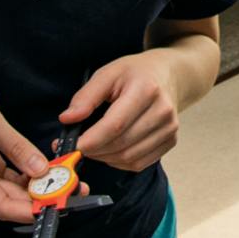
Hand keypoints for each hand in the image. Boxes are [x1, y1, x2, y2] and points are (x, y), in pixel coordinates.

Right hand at [0, 64, 50, 222]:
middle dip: (39, 200)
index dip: (29, 210)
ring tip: (63, 181)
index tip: (56, 205)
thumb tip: (40, 169)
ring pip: (11, 188)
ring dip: (36, 187)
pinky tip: (44, 168)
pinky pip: (8, 173)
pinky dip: (27, 173)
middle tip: (70, 192)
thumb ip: (14, 145)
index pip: (1, 205)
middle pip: (9, 200)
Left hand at [64, 53, 181, 171]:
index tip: (73, 144)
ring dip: (106, 158)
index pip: (115, 125)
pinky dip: (120, 162)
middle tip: (79, 146)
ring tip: (95, 147)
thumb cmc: (135, 73)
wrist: (166, 75)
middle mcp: (162, 111)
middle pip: (122, 144)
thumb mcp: (107, 74)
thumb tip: (67, 119)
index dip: (91, 140)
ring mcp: (169, 128)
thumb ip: (86, 97)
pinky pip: (140, 164)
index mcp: (146, 89)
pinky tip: (111, 150)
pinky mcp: (171, 141)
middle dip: (95, 151)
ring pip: (130, 158)